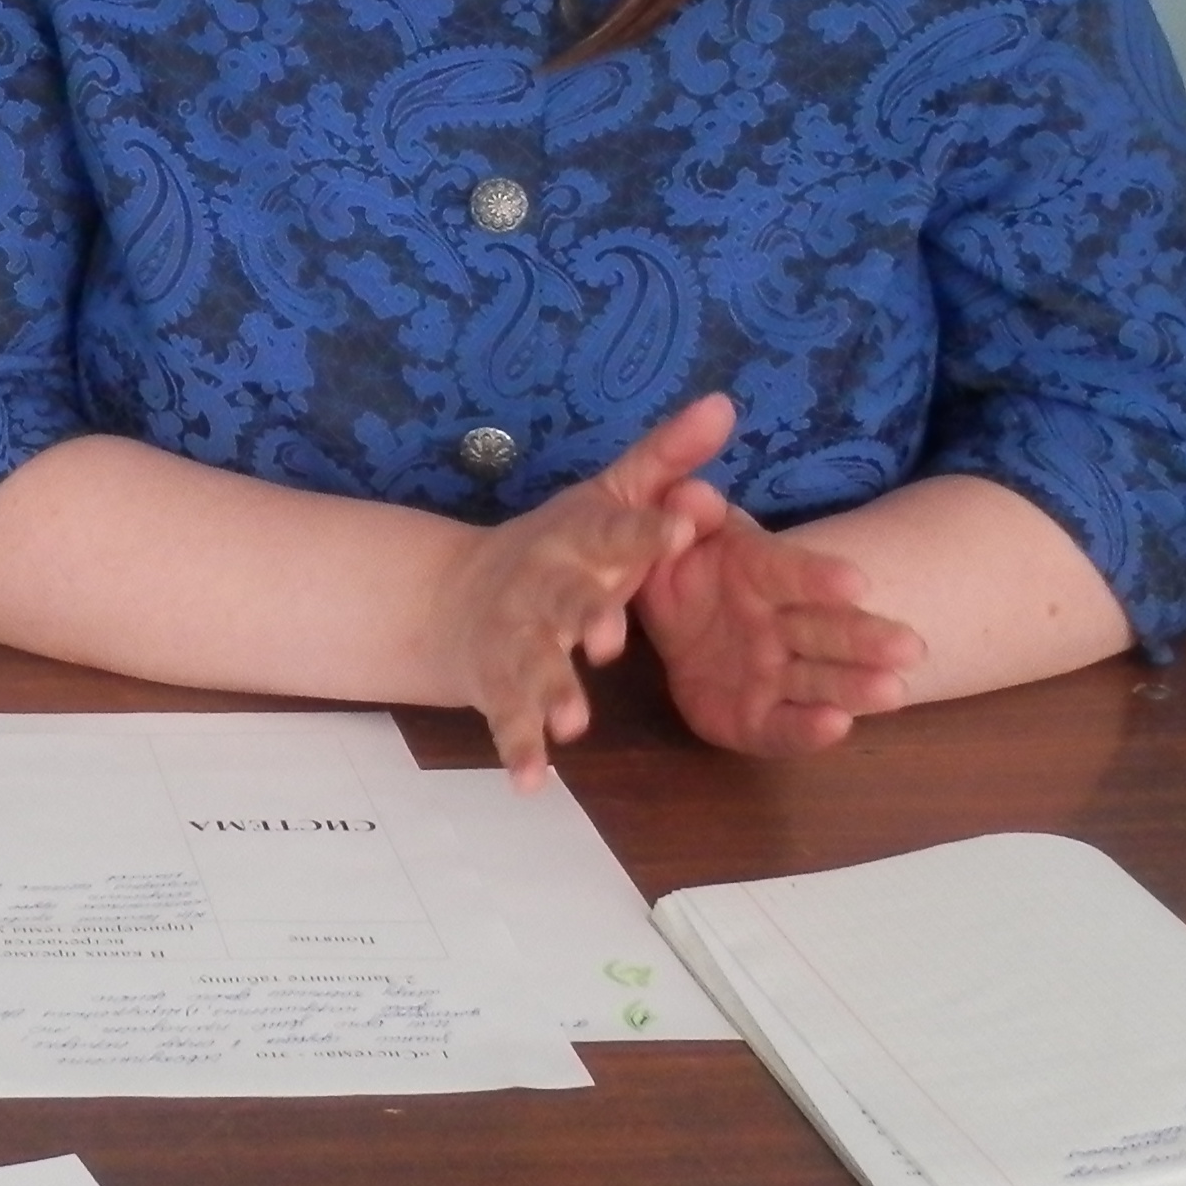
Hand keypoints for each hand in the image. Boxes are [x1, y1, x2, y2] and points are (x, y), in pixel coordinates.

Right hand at [431, 394, 734, 780]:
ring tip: (572, 721)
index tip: (685, 528)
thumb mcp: (611, 497)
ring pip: (535, 665)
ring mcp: (518, 639)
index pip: (617, 530)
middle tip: (613, 635)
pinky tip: (531, 782)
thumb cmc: (559, 547)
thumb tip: (726, 403)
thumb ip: (668, 460)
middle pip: (567, 600)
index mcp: (580, 538)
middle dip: (586, 614)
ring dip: (551, 691)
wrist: (459, 597)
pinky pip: (509, 720)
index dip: (648, 530)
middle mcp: (545, 586)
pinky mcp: (499, 688)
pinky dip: (518, 750)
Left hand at [638, 511, 929, 759]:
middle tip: (911, 648)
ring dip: (855, 686)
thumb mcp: (676, 538)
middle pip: (826, 631)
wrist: (679, 629)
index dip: (818, 577)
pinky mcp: (757, 720)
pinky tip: (838, 727)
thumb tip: (691, 494)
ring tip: (894, 692)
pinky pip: (781, 728)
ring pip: (819, 680)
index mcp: (759, 572)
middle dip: (865, 638)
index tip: (854, 582)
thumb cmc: (687, 571)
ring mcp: (772, 675)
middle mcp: (778, 626)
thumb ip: (688, 515)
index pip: (791, 572)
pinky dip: (808, 730)